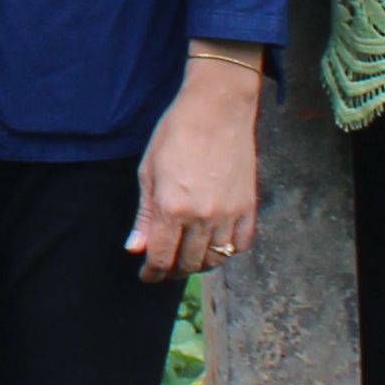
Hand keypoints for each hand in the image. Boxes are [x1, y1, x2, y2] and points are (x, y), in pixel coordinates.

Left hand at [127, 69, 261, 281]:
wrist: (217, 108)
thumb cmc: (176, 133)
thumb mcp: (148, 171)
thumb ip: (144, 214)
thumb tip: (136, 248)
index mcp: (173, 208)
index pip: (162, 258)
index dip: (152, 273)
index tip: (147, 275)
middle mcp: (203, 217)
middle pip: (189, 263)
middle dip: (172, 271)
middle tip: (164, 267)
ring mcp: (230, 213)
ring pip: (216, 259)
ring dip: (199, 264)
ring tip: (188, 257)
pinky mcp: (249, 206)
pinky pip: (241, 244)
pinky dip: (228, 251)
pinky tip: (215, 244)